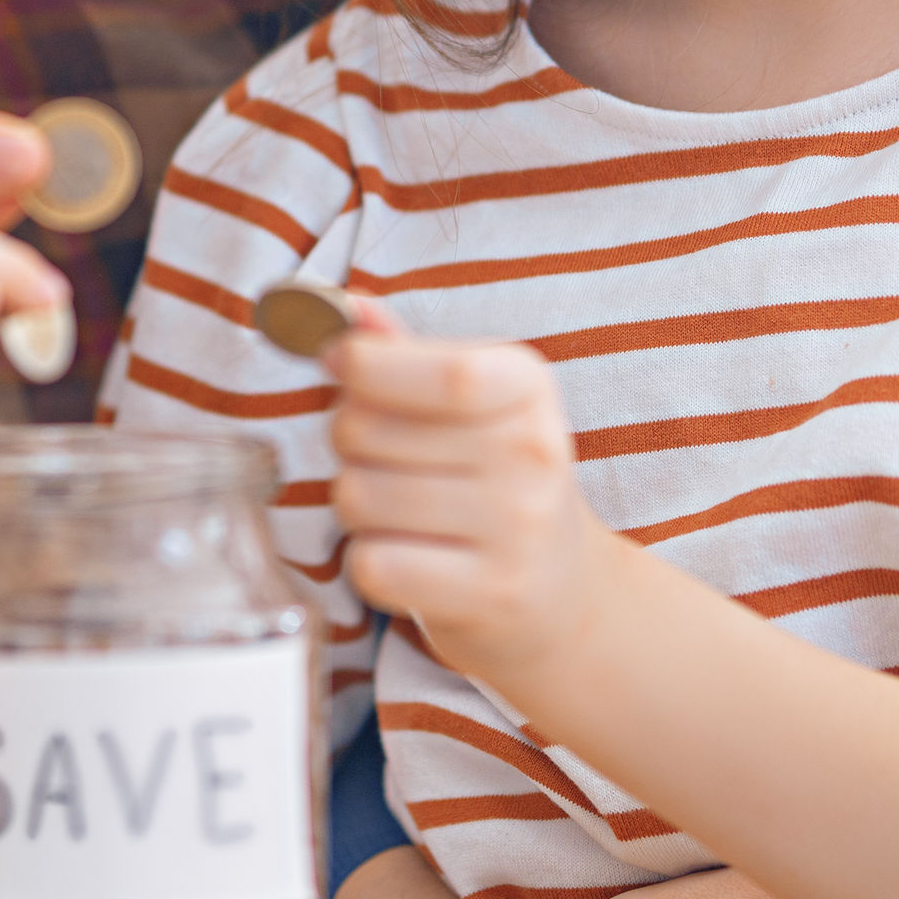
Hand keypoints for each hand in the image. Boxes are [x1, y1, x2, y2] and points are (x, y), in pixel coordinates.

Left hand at [327, 316, 611, 683]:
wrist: (561, 592)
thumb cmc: (495, 481)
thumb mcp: (469, 405)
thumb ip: (402, 353)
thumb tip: (341, 303)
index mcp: (527, 388)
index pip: (443, 372)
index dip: (368, 365)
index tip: (337, 362)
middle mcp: (532, 454)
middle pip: (367, 431)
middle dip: (347, 442)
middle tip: (385, 460)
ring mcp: (518, 530)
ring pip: (359, 498)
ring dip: (356, 507)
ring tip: (401, 513)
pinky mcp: (492, 595)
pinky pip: (374, 565)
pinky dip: (371, 564)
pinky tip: (410, 559)